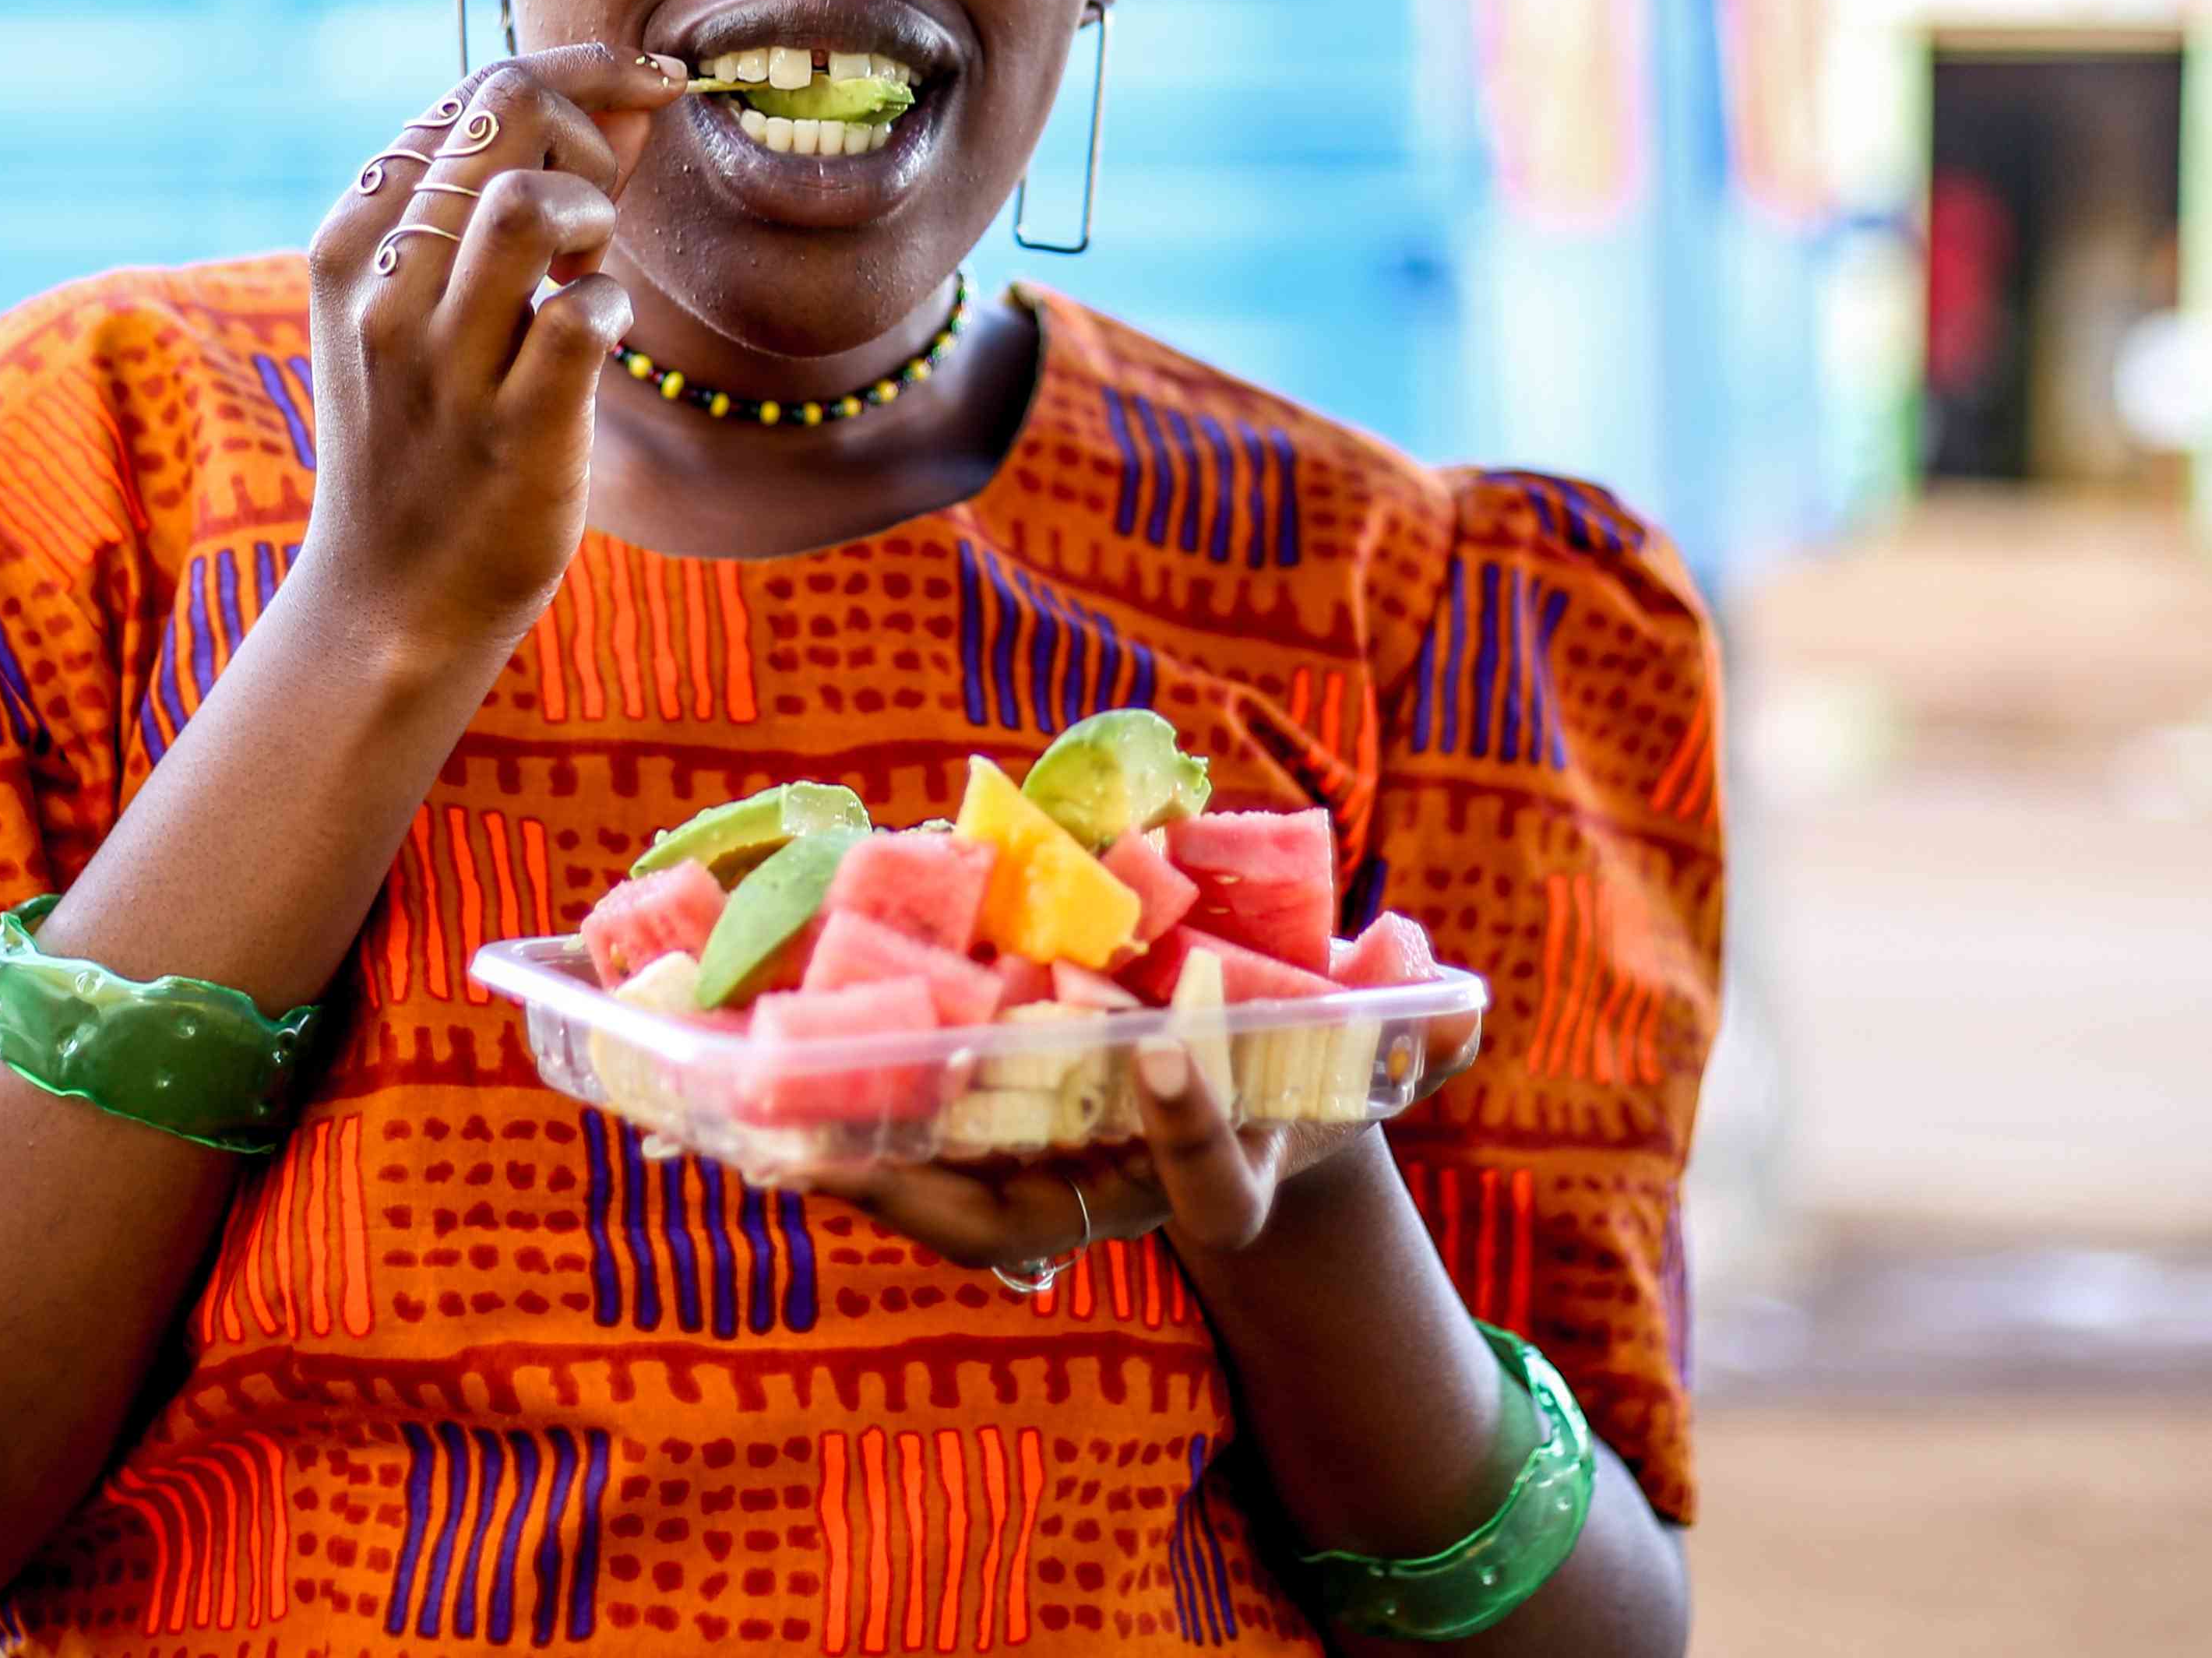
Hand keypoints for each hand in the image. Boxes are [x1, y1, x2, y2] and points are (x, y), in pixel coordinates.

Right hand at [291, 43, 685, 661]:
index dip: (578, 73)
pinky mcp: (510, 432)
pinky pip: (584, 317)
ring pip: (534, 202)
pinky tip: (602, 333)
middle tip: (596, 209)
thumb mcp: (439, 300)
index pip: (473, 89)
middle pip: (505, 112)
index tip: (644, 88)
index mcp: (356, 237)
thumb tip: (634, 97)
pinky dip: (613, 306)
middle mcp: (384, 287)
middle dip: (586, 130)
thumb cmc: (431, 433)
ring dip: (593, 212)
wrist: (389, 599)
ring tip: (588, 267)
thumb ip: (528, 186)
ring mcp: (442, 362)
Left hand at [822, 1004, 1486, 1272]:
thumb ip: (1410, 1016)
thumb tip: (1440, 987)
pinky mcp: (1001, 1146)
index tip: (1168, 1052)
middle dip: (932, 1197)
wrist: (1255, 1110)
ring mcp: (1053, 1180)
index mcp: (1223, 1182)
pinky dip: (851, 1131)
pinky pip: (914, 1154)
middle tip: (842, 1155)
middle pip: (1017, 1223)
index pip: (1210, 1186)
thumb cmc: (1308, 1064)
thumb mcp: (1366, 1038)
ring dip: (861, 1169)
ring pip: (944, 1201)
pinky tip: (772, 1101)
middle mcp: (1122, 1196)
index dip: (1189, 1128)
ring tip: (771, 1137)